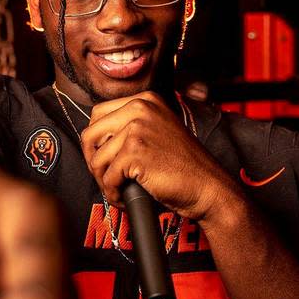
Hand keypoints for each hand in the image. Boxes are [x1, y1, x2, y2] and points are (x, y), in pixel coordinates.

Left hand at [80, 91, 234, 221]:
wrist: (208, 187)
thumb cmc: (183, 166)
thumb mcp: (157, 132)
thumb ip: (130, 127)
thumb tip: (94, 140)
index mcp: (145, 100)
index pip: (98, 115)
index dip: (97, 142)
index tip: (104, 159)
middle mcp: (140, 108)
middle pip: (90, 134)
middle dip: (93, 160)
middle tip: (106, 178)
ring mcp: (137, 128)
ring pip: (96, 158)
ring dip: (103, 181)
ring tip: (118, 191)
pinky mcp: (135, 151)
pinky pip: (107, 177)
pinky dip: (113, 193)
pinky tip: (125, 198)